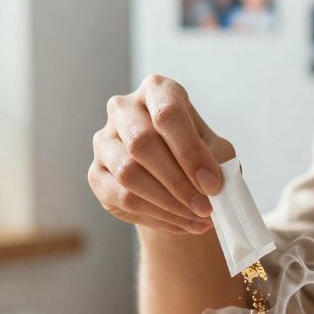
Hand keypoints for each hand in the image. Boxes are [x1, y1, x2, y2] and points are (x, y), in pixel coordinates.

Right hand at [90, 74, 234, 233]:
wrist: (175, 181)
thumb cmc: (197, 157)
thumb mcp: (217, 152)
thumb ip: (218, 163)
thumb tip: (211, 185)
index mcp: (157, 91)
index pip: (168, 114)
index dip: (191, 152)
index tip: (212, 184)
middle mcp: (123, 109)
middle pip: (142, 143)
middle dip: (178, 182)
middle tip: (205, 208)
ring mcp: (104, 140)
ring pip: (128, 174)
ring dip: (168, 203)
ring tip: (197, 219)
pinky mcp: (96, 174)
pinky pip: (122, 198)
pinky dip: (156, 215)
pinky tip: (180, 222)